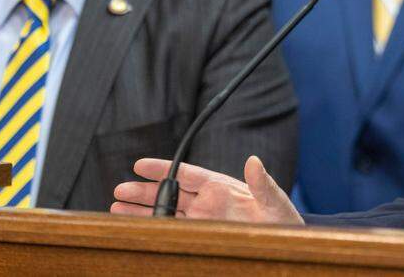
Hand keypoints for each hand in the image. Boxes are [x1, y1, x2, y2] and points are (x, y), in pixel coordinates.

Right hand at [111, 155, 302, 223]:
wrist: (286, 243)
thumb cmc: (283, 219)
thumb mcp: (275, 200)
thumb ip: (263, 183)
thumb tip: (254, 161)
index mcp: (223, 186)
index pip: (188, 174)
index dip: (164, 169)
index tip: (141, 165)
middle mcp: (210, 202)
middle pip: (172, 194)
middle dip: (145, 192)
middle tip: (119, 190)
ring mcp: (205, 220)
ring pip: (168, 213)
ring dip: (144, 212)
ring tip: (117, 210)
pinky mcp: (204, 236)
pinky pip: (177, 232)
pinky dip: (157, 230)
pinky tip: (139, 230)